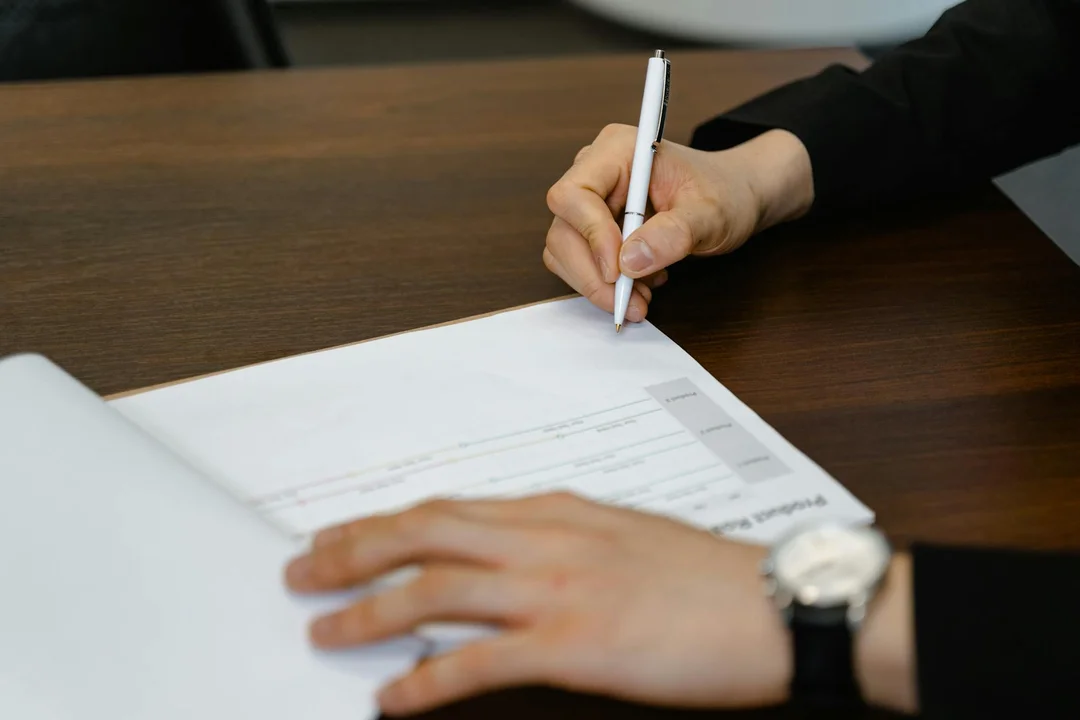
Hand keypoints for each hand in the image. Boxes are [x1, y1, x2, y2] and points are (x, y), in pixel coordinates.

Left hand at [285, 493, 793, 715]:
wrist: (772, 601)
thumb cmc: (704, 576)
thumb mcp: (621, 538)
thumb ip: (558, 543)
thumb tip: (502, 560)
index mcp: (557, 510)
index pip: (448, 508)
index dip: (384, 522)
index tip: (342, 534)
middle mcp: (546, 538)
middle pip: (425, 534)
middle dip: (354, 550)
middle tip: (303, 570)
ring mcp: (558, 588)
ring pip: (437, 588)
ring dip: (370, 609)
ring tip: (324, 629)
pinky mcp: (576, 643)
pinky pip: (478, 660)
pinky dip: (425, 679)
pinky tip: (393, 697)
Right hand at [543, 126, 813, 321]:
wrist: (733, 197)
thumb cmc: (724, 193)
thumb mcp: (711, 214)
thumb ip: (675, 234)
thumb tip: (630, 261)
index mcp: (618, 151)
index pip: (574, 195)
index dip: (591, 237)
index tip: (620, 271)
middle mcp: (595, 171)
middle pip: (563, 229)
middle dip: (593, 274)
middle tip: (629, 303)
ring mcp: (591, 200)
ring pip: (564, 251)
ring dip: (597, 284)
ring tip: (640, 297)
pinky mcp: (592, 226)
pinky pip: (578, 262)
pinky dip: (602, 284)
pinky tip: (638, 285)